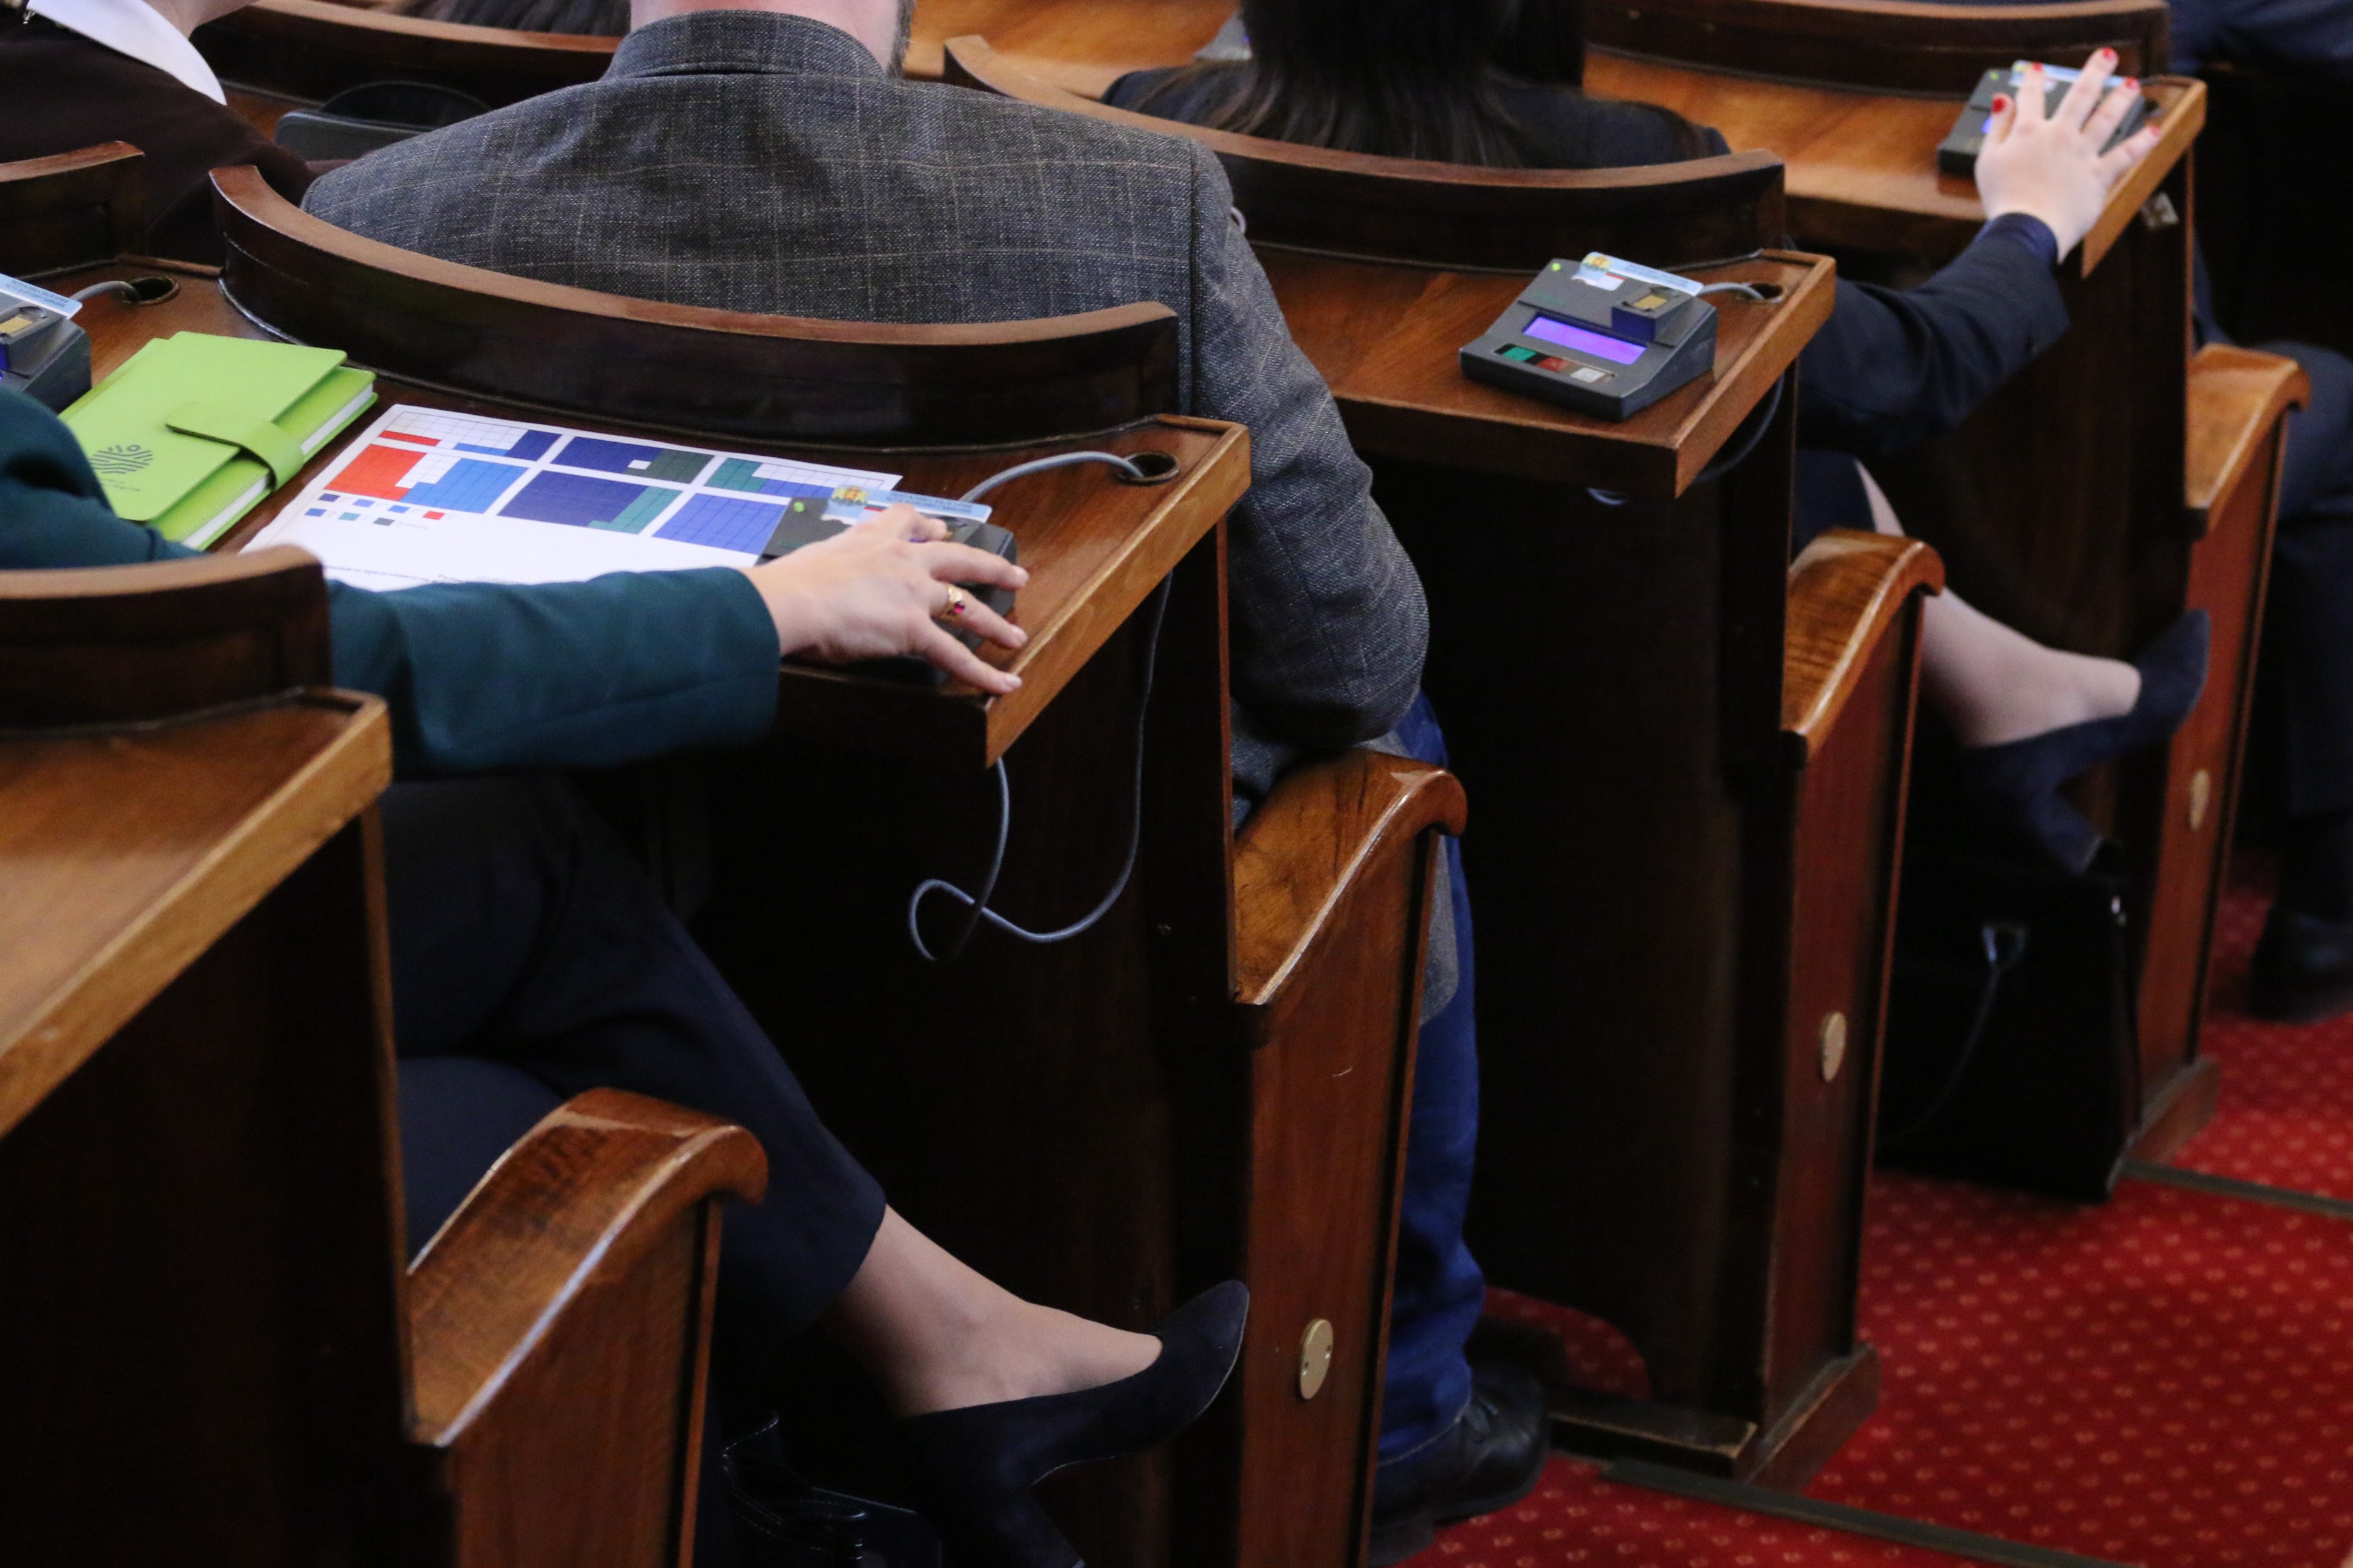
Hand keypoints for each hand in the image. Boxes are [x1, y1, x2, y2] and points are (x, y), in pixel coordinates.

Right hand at [739, 503, 1029, 693]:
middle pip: (959, 558)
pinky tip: (1002, 683)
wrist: (788, 601)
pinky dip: (983, 672)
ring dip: (995, 624)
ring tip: (1015, 636)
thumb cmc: (787, 585)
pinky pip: (956, 655)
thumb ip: (830, 566)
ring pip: (966, 607)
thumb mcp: (813, 559)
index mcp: (873, 539)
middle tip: (1014, 576)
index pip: (909, 520)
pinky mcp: (913, 628)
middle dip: (991, 567)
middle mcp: (902, 559)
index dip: (930, 527)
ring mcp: (913, 593)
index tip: (941, 532)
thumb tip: (818, 580)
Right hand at [1973, 50, 2161, 260]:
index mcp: (2028, 132)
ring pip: (2107, 118)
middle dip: (2096, 72)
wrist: (2026, 229)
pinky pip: (2124, 157)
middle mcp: (2060, 135)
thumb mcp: (1986, 160)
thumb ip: (1996, 128)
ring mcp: (2082, 154)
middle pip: (2081, 96)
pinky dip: (2140, 144)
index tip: (2037, 69)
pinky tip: (2152, 131)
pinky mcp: (2098, 176)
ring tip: (2133, 84)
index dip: (2033, 81)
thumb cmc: (2003, 198)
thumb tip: (2003, 100)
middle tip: (2108, 56)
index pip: (2031, 97)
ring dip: (2122, 98)